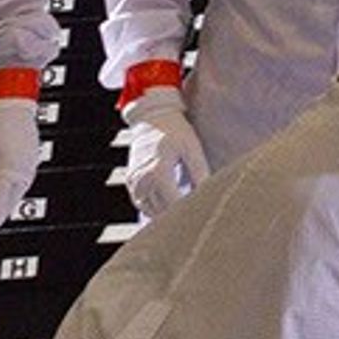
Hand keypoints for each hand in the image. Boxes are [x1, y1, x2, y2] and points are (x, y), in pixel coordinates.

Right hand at [119, 87, 212, 218]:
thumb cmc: (176, 131)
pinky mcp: (130, 181)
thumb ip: (200, 171)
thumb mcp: (192, 148)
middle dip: (177, 216)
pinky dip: (153, 209)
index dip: (187, 211)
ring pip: (149, 210)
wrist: (152, 118)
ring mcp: (134, 181)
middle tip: (195, 221)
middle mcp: (142, 178)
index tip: (200, 216)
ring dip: (164, 215)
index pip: (172, 202)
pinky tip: (168, 208)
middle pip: (160, 210)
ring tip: (183, 217)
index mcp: (158, 170)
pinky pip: (141, 203)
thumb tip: (207, 192)